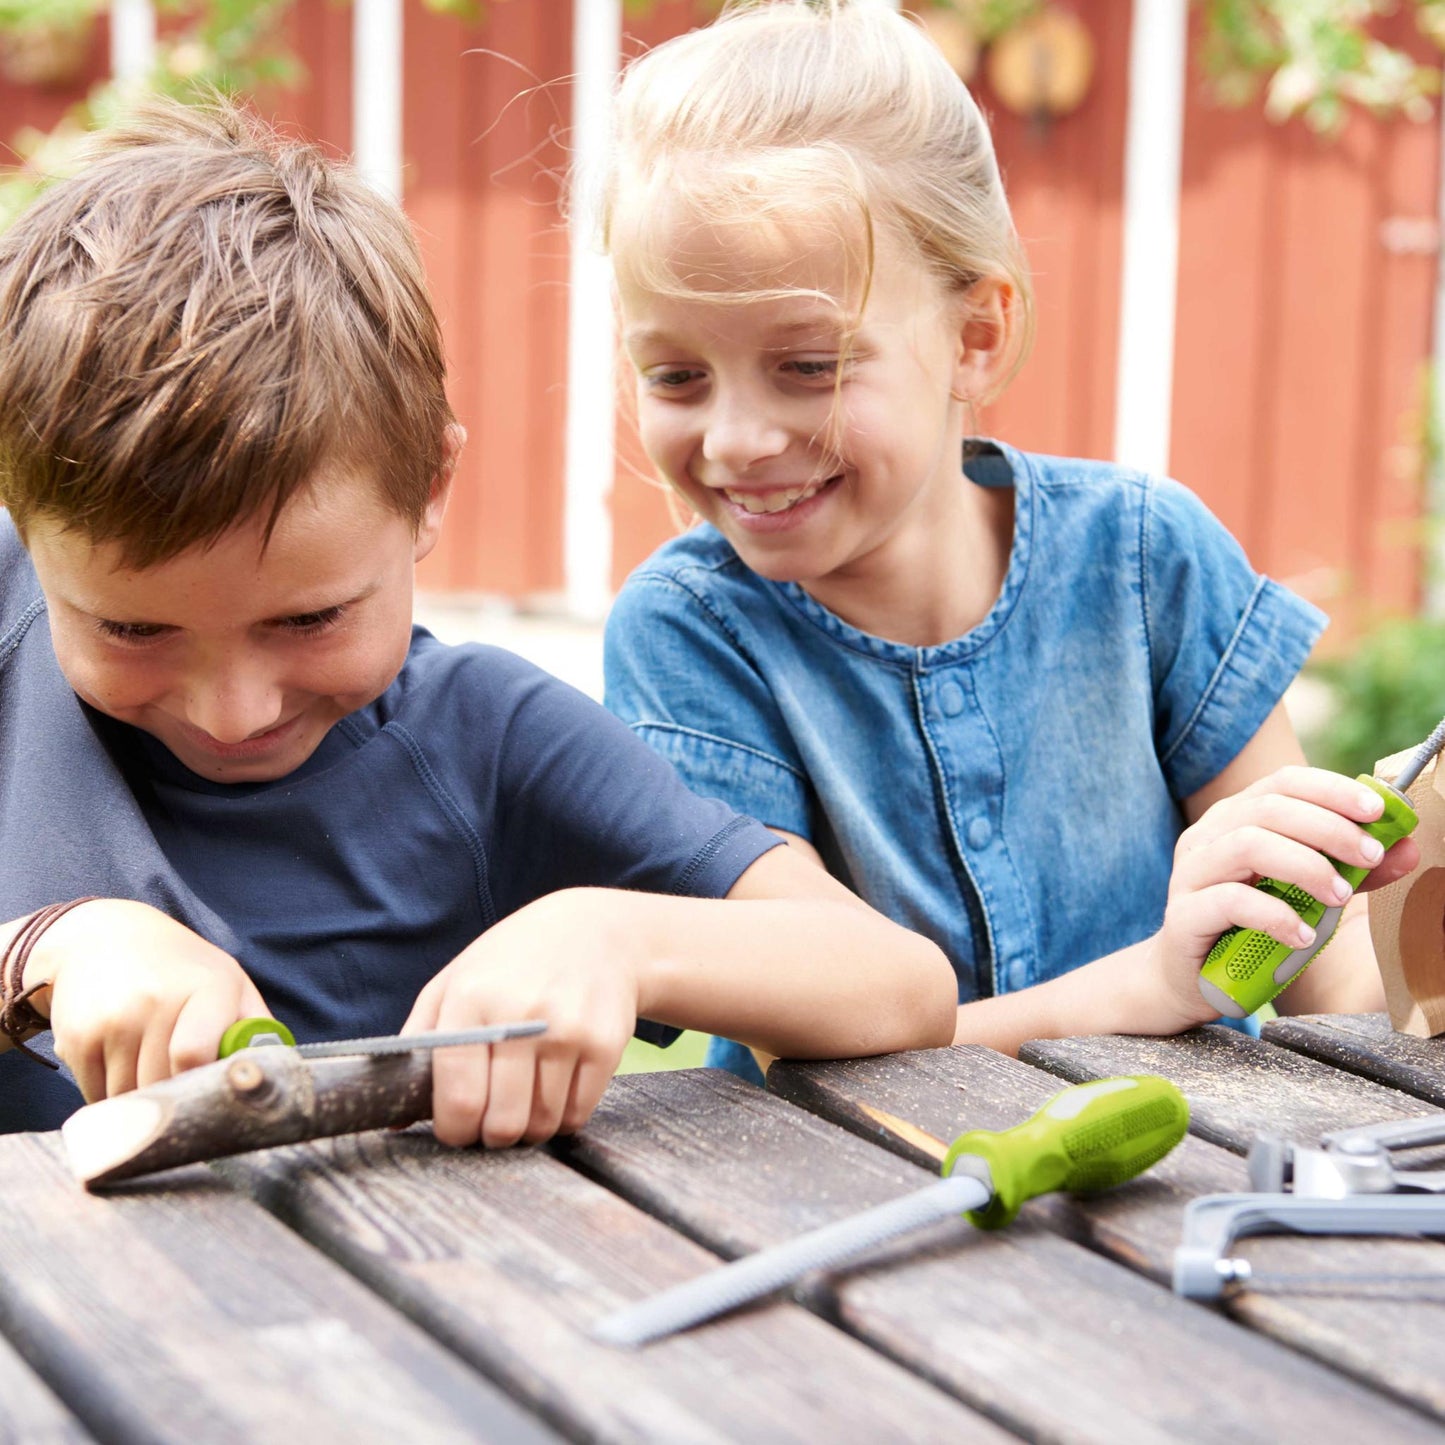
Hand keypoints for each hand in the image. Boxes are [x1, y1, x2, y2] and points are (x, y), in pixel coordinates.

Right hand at [24, 899, 268, 1101]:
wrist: (104, 937)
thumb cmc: (182, 969)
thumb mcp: (228, 982)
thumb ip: (254, 1027)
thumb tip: (274, 1073)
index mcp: (208, 986)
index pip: (196, 1054)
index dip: (199, 1082)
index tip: (205, 1090)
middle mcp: (157, 1000)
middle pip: (163, 1084)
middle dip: (173, 1098)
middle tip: (180, 1089)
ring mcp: (113, 1019)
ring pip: (129, 1097)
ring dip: (141, 1102)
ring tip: (150, 1072)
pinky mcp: (77, 1038)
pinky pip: (97, 1095)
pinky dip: (110, 1097)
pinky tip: (120, 1067)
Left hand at [403, 889, 641, 1149]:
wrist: (595, 931)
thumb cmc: (512, 961)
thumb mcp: (456, 981)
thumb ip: (420, 1042)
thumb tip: (394, 1118)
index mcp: (471, 999)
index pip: (459, 1098)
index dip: (454, 1130)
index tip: (457, 1128)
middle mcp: (521, 1015)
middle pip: (502, 1123)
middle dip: (492, 1134)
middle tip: (492, 1118)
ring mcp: (568, 1030)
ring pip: (542, 1124)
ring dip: (529, 1126)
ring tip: (524, 1098)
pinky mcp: (605, 1043)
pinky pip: (577, 1114)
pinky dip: (563, 1115)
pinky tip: (555, 1086)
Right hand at [1150, 765, 1418, 1023]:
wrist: (1191, 979)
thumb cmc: (1250, 928)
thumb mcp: (1305, 893)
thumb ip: (1348, 870)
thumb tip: (1404, 850)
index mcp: (1234, 819)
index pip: (1283, 782)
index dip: (1332, 789)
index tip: (1377, 810)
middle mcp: (1207, 837)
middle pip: (1269, 808)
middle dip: (1329, 828)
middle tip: (1369, 857)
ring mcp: (1190, 874)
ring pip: (1248, 844)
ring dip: (1306, 866)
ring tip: (1340, 896)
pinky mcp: (1183, 915)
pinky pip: (1231, 901)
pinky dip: (1276, 915)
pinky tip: (1304, 936)